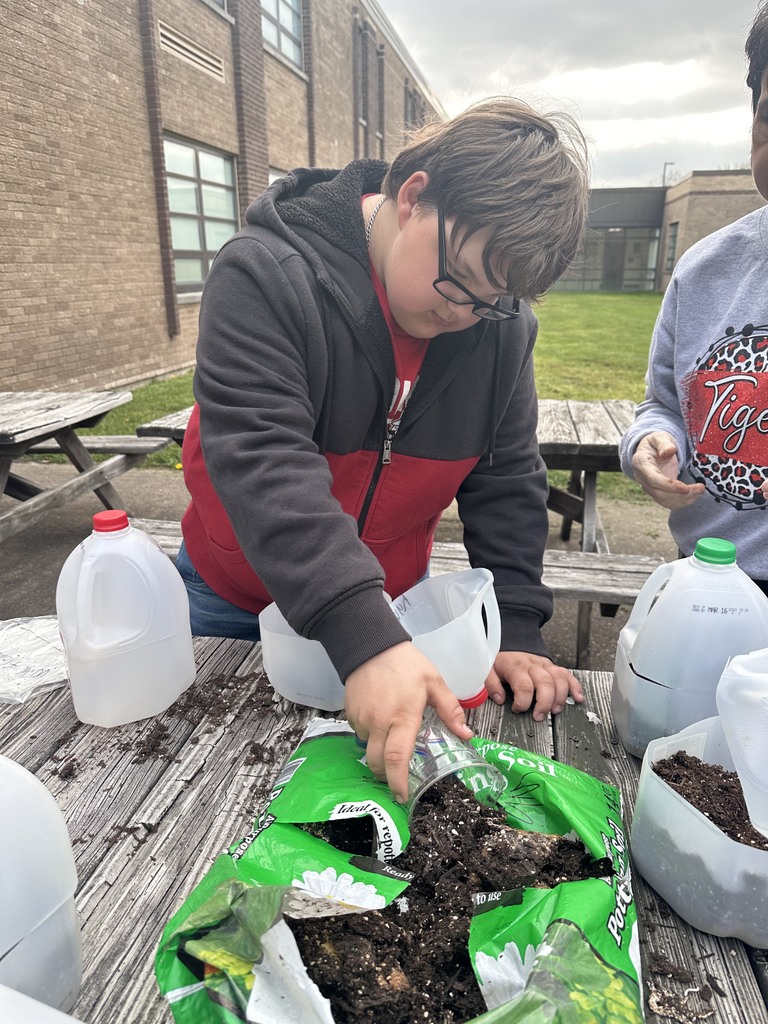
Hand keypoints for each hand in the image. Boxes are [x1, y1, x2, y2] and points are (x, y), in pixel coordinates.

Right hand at [344, 641, 471, 802]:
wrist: (370, 645)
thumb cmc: (406, 664)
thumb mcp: (434, 682)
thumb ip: (450, 710)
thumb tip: (466, 735)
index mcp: (403, 717)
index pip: (397, 758)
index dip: (398, 781)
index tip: (402, 796)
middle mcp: (379, 723)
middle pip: (377, 762)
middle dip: (386, 775)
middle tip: (397, 776)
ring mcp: (361, 719)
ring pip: (367, 748)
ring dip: (378, 752)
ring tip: (390, 739)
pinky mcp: (350, 713)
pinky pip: (359, 733)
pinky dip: (369, 735)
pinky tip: (379, 721)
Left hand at [484, 650, 582, 720]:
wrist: (511, 642)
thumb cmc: (501, 659)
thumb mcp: (488, 669)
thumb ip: (491, 684)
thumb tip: (499, 699)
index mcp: (516, 667)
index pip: (524, 685)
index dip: (522, 701)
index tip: (517, 709)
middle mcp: (533, 665)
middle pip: (546, 683)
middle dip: (544, 703)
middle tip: (539, 716)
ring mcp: (545, 665)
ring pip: (560, 679)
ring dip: (560, 697)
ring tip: (555, 710)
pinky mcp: (553, 667)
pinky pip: (568, 675)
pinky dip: (575, 686)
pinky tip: (578, 698)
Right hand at [631, 431, 704, 509]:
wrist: (652, 450)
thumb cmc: (656, 443)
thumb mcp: (659, 437)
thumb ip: (664, 444)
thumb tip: (667, 452)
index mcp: (641, 464)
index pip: (653, 479)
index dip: (669, 486)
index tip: (685, 488)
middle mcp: (642, 479)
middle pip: (660, 493)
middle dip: (681, 494)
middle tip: (700, 488)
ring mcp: (649, 488)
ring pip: (664, 501)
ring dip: (684, 500)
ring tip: (700, 491)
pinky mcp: (657, 493)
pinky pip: (668, 502)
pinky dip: (682, 502)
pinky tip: (695, 495)